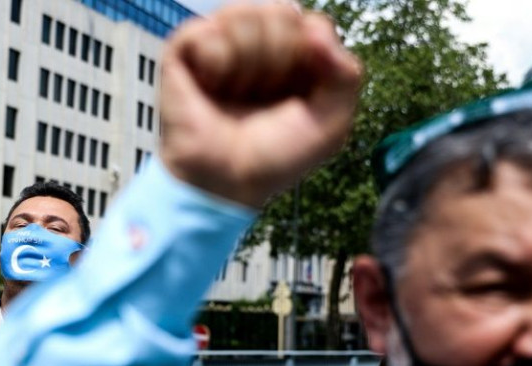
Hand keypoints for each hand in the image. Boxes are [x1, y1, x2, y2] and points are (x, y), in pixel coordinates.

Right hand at [160, 4, 361, 207]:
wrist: (228, 182)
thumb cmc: (274, 157)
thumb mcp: (332, 122)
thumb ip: (347, 73)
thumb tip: (313, 29)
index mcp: (292, 54)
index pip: (312, 23)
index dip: (309, 62)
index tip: (297, 99)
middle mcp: (256, 41)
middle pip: (281, 12)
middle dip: (278, 62)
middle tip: (262, 98)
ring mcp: (219, 42)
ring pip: (245, 15)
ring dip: (247, 68)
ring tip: (236, 96)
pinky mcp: (185, 49)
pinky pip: (210, 32)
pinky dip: (216, 67)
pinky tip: (211, 89)